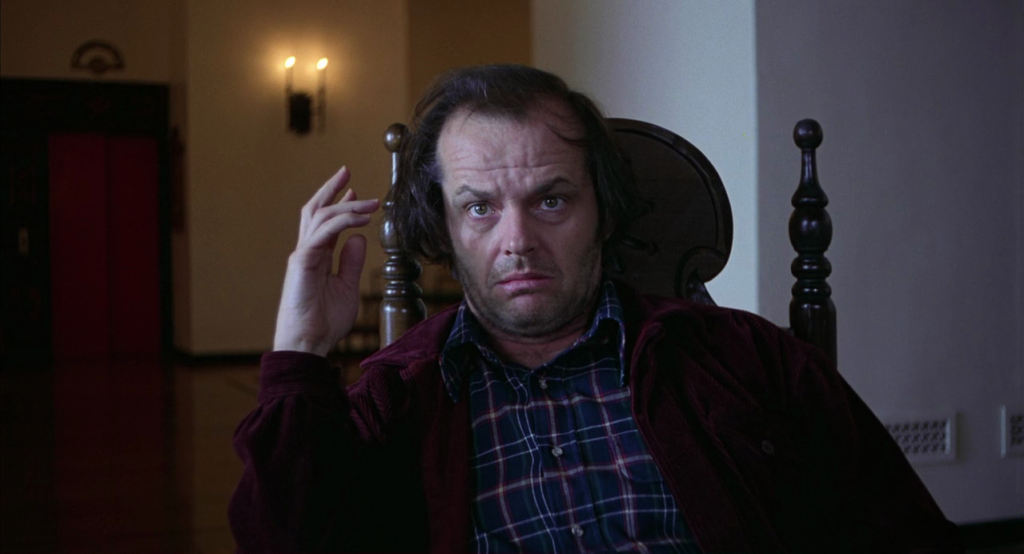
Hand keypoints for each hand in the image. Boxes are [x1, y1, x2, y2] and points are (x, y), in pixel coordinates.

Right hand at [273, 167, 379, 355]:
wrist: (308, 342)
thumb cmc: (324, 321)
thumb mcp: (347, 286)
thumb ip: (352, 261)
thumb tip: (360, 237)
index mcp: (316, 256)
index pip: (326, 222)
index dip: (339, 203)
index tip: (353, 189)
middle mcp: (307, 251)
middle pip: (316, 210)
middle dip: (331, 189)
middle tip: (347, 171)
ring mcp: (302, 254)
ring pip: (321, 216)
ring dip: (347, 204)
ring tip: (371, 202)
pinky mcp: (302, 261)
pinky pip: (323, 232)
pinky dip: (342, 221)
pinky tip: (361, 219)